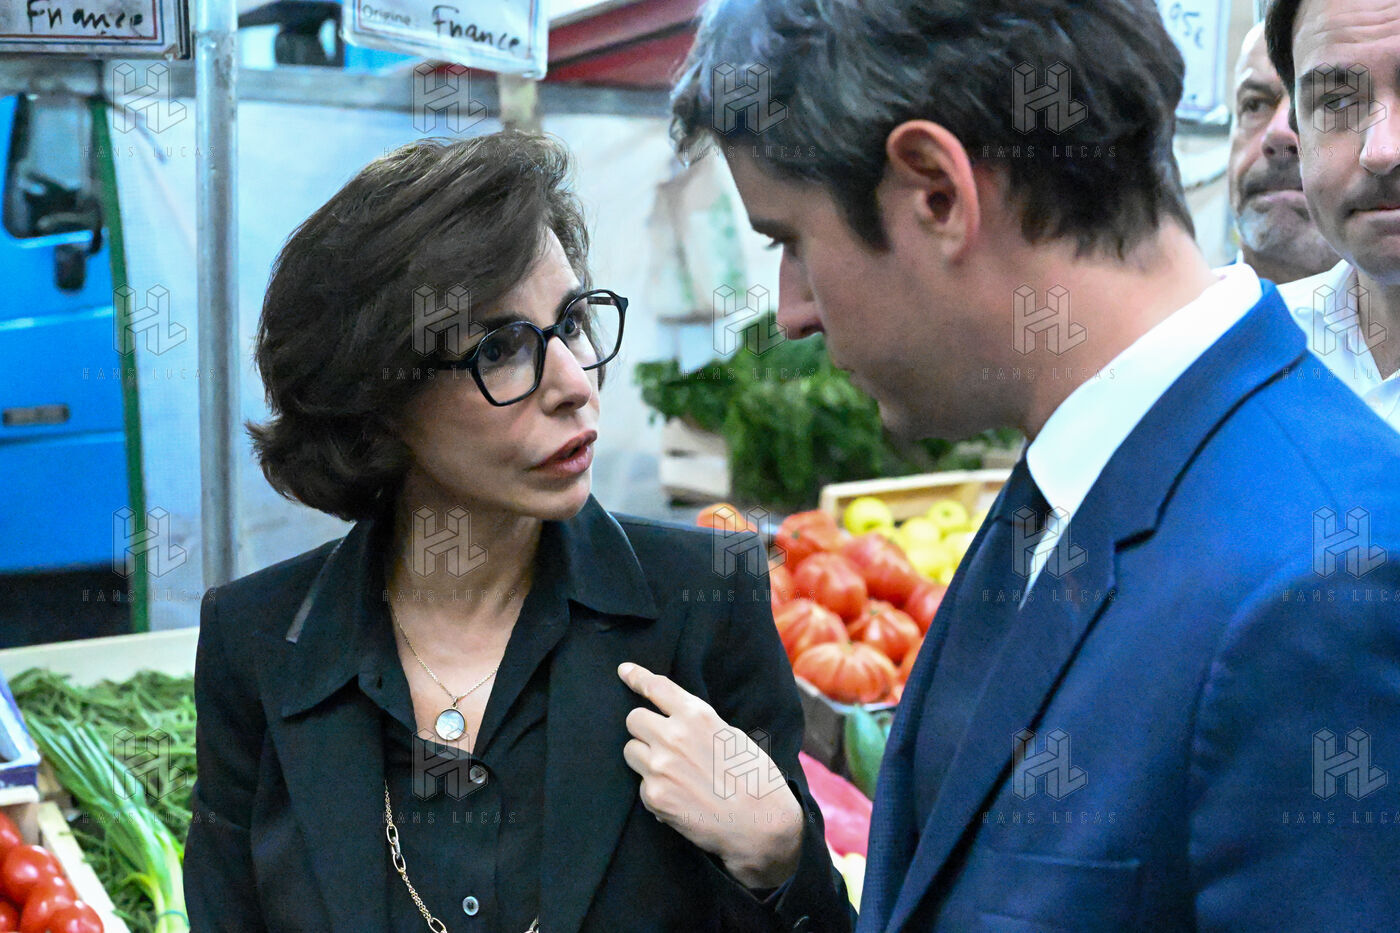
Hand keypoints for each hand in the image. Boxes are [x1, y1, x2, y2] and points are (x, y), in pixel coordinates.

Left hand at [618, 661, 804, 888]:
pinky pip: (641, 784)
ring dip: (644, 758)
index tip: (624, 671)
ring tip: (672, 773)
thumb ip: (698, 724)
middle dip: (643, 728)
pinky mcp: (654, 796)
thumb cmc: (754, 778)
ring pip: (631, 750)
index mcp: (697, 716)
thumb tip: (676, 719)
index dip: (636, 676)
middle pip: (633, 719)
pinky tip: (679, 798)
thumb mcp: (731, 735)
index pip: (656, 687)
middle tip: (660, 742)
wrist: (760, 824)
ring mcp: (660, 767)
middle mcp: (674, 736)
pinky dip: (655, 790)